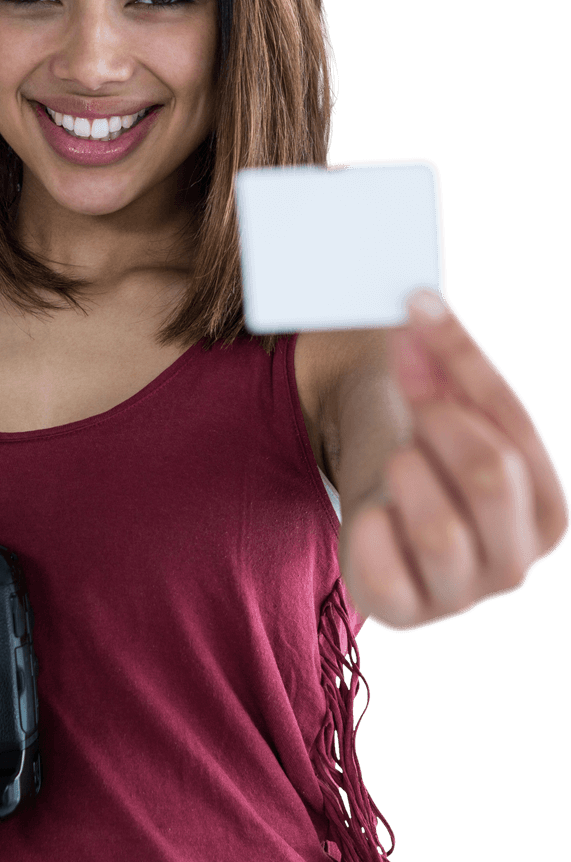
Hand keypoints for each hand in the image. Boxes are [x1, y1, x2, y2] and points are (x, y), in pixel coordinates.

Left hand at [341, 290, 569, 632]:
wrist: (377, 504)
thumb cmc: (424, 452)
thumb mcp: (446, 407)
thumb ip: (447, 364)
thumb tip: (418, 305)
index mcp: (549, 511)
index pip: (515, 422)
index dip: (461, 358)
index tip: (415, 306)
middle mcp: (517, 563)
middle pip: (490, 473)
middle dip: (439, 420)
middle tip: (414, 404)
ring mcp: (461, 596)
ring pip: (441, 530)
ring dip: (406, 474)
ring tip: (397, 461)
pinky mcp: (402, 612)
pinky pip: (385, 573)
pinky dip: (370, 529)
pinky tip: (372, 512)